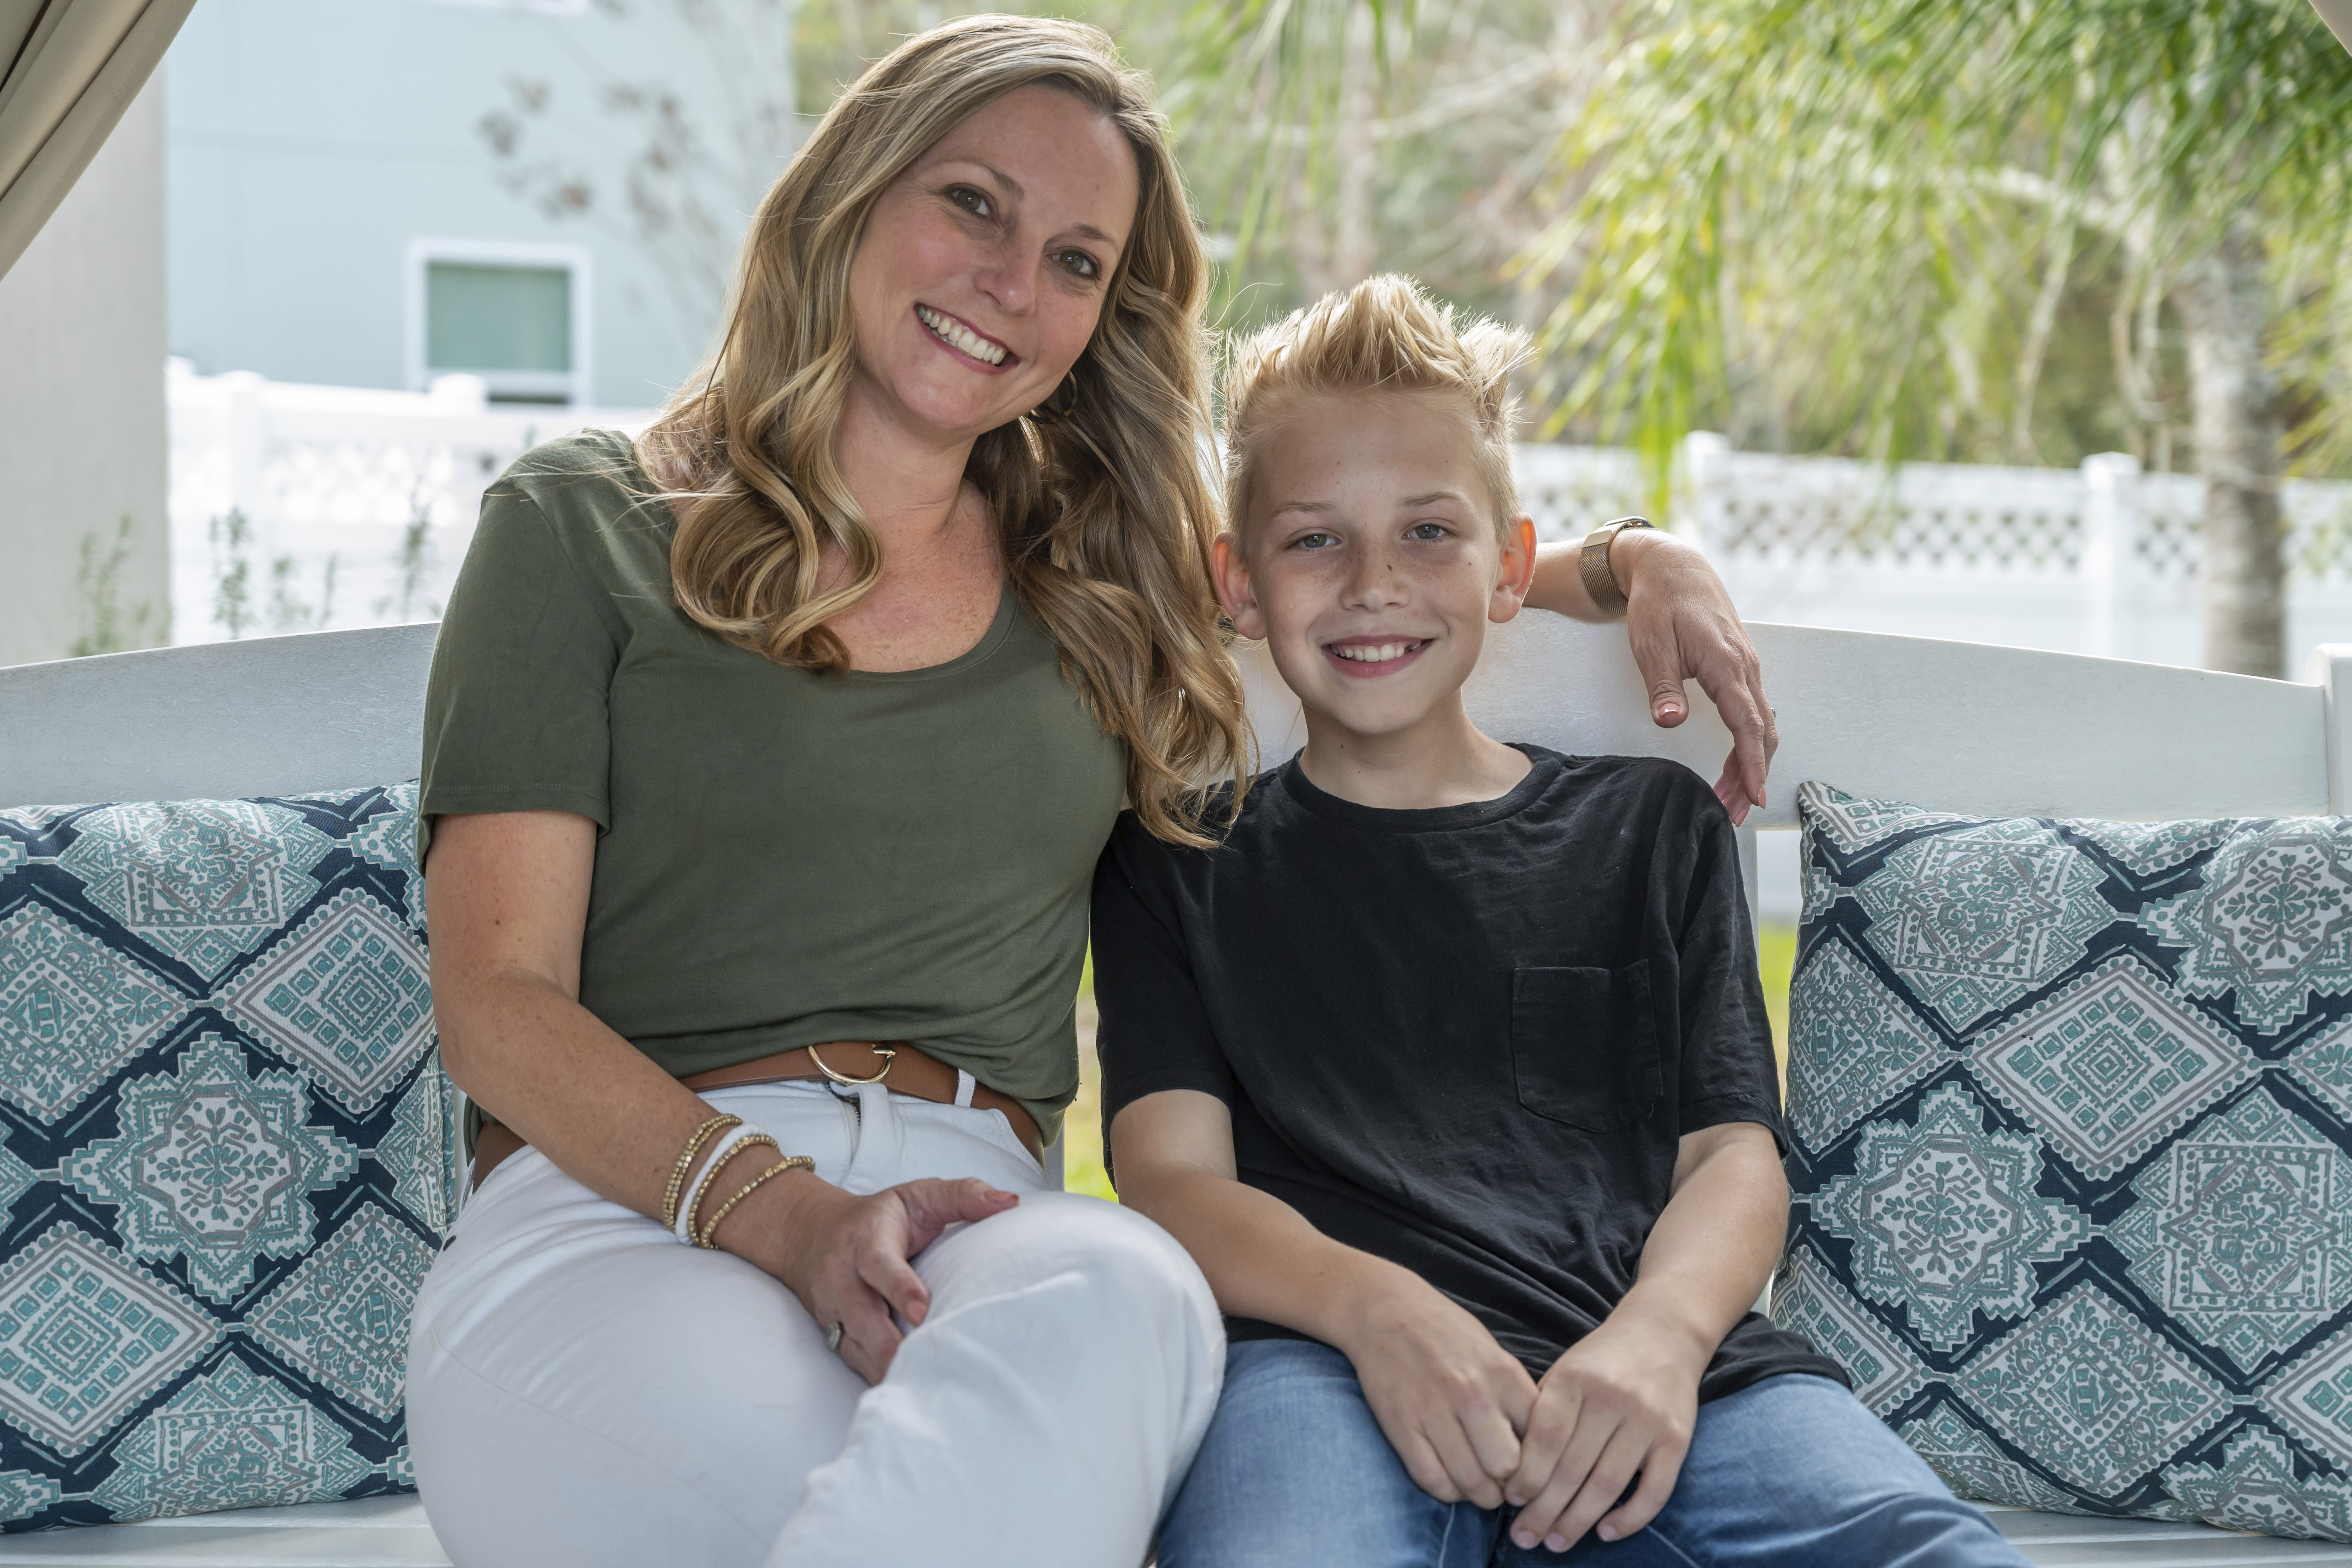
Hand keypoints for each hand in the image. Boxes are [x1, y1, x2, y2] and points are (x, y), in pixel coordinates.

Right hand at [718, 1170, 1018, 1383]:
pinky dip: (876, 1379)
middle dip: (888, 1345)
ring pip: (855, 1346)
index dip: (899, 1288)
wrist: (810, 1233)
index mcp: (867, 1240)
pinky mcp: (834, 1334)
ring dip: (884, 1370)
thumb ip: (963, 1195)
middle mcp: (843, 1278)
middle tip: (921, 1366)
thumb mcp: (919, 1195)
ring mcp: (835, 1311)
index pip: (879, 1264)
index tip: (923, 1311)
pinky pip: (853, 1362)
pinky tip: (905, 1396)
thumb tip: (1010, 1202)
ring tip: (919, 1392)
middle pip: (861, 1316)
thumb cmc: (881, 1217)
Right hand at [1330, 1265, 1536, 1508]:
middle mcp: (1472, 1394)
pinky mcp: (1401, 1426)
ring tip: (1479, 1485)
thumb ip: (1516, 1397)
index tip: (1532, 1469)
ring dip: (1479, 1494)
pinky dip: (1447, 1491)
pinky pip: (1432, 1480)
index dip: (1540, 1463)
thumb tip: (1537, 1449)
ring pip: (1471, 1482)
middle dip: (1510, 1483)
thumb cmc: (1446, 1334)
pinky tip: (1451, 1480)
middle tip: (1503, 1482)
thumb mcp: (1494, 1354)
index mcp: (1503, 1374)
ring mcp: (1433, 1411)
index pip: (1540, 1440)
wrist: (1385, 1310)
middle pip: (1507, 1468)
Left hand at [1503, 1312, 1705, 1553]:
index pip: (1545, 1438)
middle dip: (1544, 1510)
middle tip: (1525, 1538)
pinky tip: (1606, 1532)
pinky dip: (1630, 1518)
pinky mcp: (1677, 1439)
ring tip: (1555, 1543)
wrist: (1663, 1332)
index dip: (1526, 1476)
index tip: (1511, 1501)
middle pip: (1572, 1468)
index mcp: (1574, 1378)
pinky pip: (1654, 1490)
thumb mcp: (1565, 1370)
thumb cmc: (1602, 1360)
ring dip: (1578, 1521)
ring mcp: (1647, 1419)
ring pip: (1607, 1484)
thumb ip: (1541, 1411)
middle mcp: (1611, 1398)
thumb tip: (1511, 1469)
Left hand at [1615, 531, 1776, 823]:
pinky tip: (1737, 762)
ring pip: (1760, 723)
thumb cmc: (1658, 603)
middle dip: (1752, 775)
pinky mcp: (1740, 667)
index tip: (1752, 796)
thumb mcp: (1650, 643)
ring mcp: (1746, 666)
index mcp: (1726, 663)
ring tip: (1733, 798)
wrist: (1672, 567)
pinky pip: (1754, 710)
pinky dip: (1749, 741)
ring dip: (1750, 762)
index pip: (1747, 724)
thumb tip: (1670, 721)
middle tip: (1737, 813)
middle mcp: (1745, 666)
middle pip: (1761, 732)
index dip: (1750, 764)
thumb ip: (1662, 684)